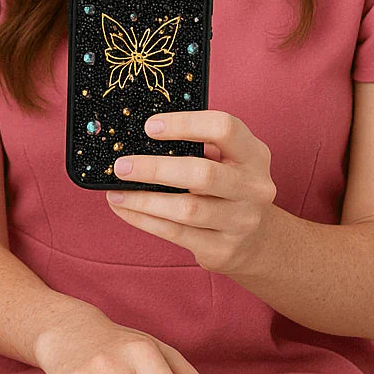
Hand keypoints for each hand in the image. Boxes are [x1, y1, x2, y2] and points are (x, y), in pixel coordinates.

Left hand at [106, 110, 276, 274]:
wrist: (259, 241)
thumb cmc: (229, 187)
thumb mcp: (226, 160)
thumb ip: (196, 146)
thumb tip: (137, 140)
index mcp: (253, 155)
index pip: (224, 128)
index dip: (185, 124)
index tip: (149, 127)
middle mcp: (253, 188)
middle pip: (202, 174)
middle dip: (155, 169)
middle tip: (122, 166)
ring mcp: (241, 222)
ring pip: (186, 210)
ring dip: (143, 200)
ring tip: (115, 191)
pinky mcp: (223, 250)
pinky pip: (175, 233)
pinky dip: (143, 219)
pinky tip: (124, 208)